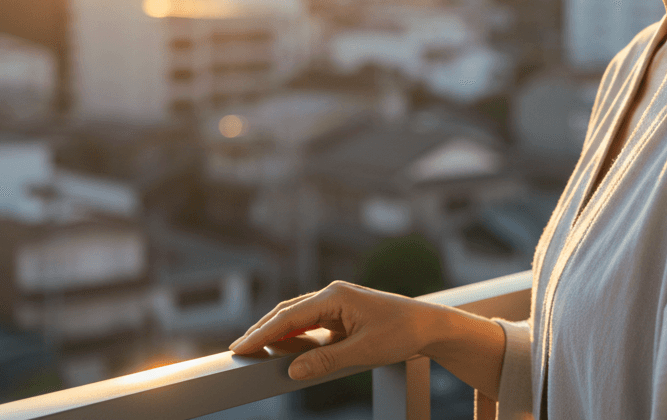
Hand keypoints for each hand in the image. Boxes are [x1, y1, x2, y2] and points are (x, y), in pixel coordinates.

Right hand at [229, 281, 439, 380]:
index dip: (262, 332)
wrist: (427, 326)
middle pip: (288, 313)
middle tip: (238, 351)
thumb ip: (325, 361)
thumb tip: (293, 371)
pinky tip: (286, 354)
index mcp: (335, 296)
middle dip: (263, 331)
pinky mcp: (341, 317)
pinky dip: (297, 341)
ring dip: (279, 337)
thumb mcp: (363, 351)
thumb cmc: (400, 332)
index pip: (290, 315)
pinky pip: (311, 328)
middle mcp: (332, 296)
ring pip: (298, 321)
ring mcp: (336, 306)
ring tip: (255, 354)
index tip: (240, 346)